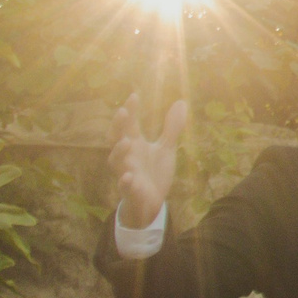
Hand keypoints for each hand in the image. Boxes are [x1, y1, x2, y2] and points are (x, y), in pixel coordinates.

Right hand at [110, 94, 186, 229]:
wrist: (152, 201)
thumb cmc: (155, 171)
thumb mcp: (166, 148)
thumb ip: (172, 127)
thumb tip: (181, 102)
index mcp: (135, 143)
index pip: (129, 124)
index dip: (130, 110)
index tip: (134, 96)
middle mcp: (127, 156)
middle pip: (116, 138)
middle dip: (118, 126)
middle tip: (123, 112)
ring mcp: (127, 172)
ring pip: (116, 161)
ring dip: (119, 151)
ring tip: (127, 142)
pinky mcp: (130, 190)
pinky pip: (124, 185)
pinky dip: (124, 181)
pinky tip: (128, 176)